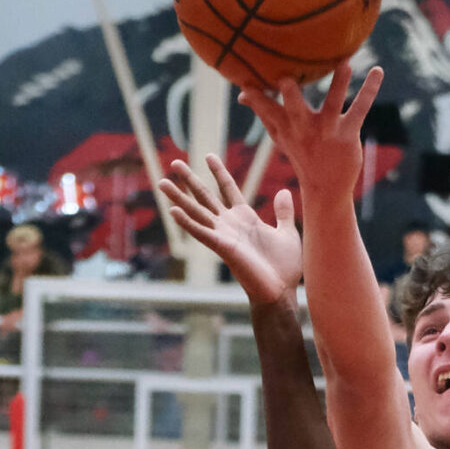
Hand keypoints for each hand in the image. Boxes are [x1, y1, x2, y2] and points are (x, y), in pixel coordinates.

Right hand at [161, 158, 302, 307]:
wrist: (281, 292)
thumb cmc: (285, 268)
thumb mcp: (287, 233)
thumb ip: (283, 213)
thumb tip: (283, 192)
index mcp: (245, 218)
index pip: (228, 189)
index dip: (219, 172)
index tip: (209, 156)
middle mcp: (230, 224)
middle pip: (205, 196)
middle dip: (190, 180)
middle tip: (174, 163)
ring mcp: (224, 235)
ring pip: (197, 212)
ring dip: (179, 198)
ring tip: (162, 183)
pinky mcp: (223, 248)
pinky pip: (202, 233)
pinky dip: (187, 222)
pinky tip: (173, 211)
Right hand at [234, 63, 382, 203]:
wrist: (326, 189)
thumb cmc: (301, 154)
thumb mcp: (280, 135)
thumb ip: (263, 111)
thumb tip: (243, 94)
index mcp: (286, 127)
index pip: (267, 110)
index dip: (256, 97)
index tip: (244, 81)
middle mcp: (304, 128)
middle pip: (294, 109)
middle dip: (290, 95)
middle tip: (285, 79)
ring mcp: (327, 131)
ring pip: (332, 104)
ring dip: (338, 84)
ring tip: (345, 64)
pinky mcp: (347, 133)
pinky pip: (359, 109)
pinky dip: (369, 90)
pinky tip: (378, 71)